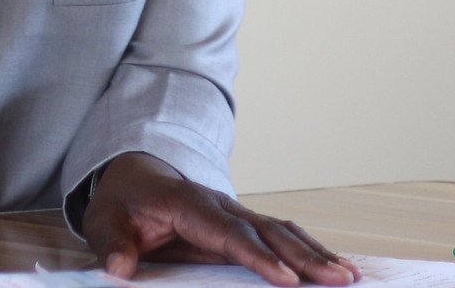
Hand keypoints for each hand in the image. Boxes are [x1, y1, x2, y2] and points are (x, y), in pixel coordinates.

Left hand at [82, 153, 357, 286]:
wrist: (134, 177)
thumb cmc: (122, 203)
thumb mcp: (105, 222)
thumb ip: (112, 246)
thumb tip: (119, 270)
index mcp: (190, 204)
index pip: (231, 234)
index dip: (260, 257)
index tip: (287, 280)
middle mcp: (221, 204)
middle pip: (270, 231)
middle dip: (306, 256)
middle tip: (339, 280)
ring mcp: (236, 211)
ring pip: (284, 230)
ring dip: (316, 252)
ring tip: (349, 276)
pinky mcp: (243, 223)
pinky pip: (282, 235)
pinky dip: (310, 249)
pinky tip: (332, 266)